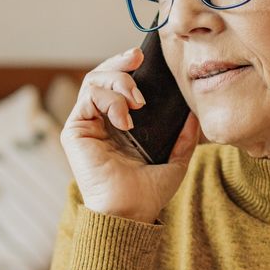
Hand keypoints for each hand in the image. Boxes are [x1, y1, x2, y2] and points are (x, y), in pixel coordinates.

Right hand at [61, 47, 199, 222]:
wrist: (130, 212)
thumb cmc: (148, 193)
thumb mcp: (175, 160)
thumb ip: (184, 137)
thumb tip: (194, 114)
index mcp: (119, 125)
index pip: (118, 85)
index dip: (128, 67)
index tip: (144, 57)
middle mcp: (100, 122)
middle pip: (102, 76)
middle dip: (120, 63)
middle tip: (137, 58)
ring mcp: (85, 125)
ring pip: (93, 81)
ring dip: (118, 81)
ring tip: (138, 101)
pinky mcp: (75, 131)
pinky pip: (88, 97)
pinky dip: (110, 100)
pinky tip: (126, 118)